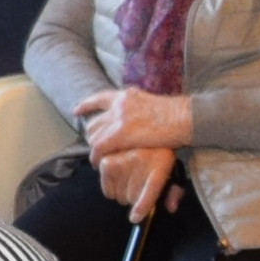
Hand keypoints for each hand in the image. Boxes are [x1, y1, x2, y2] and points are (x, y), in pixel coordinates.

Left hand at [79, 87, 197, 159]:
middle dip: (92, 135)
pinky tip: (97, 164)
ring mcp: (118, 118)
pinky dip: (95, 157)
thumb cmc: (177, 115)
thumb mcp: (151, 105)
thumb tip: (135, 118)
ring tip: (98, 158)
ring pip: (94, 136)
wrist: (183, 118)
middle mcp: (118, 105)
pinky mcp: (120, 134)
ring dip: (94, 148)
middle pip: (94, 121)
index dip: (86, 106)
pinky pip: (98, 148)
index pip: (99, 99)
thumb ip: (138, 109)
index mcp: (126, 96)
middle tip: (97, 147)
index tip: (76, 111)